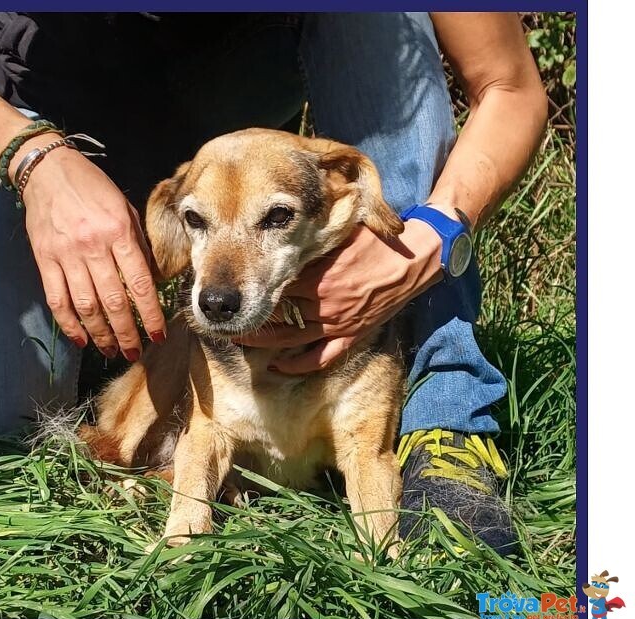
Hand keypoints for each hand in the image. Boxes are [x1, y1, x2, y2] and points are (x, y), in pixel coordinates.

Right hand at [19, 135, 165, 360]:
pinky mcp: (44, 259)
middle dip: (127, 333)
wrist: (47, 170)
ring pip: (86, 306)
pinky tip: (81, 339)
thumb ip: (138, 245)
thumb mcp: (125, 209)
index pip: (140, 284)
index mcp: (119, 232)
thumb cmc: (93, 188)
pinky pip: (57, 299)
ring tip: (112, 350)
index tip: (158, 335)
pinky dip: (69, 324)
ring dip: (101, 334)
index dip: (150, 314)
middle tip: (135, 352)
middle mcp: (93, 246)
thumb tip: (151, 282)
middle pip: (114, 301)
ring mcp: (66, 255)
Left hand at [236, 220, 444, 373]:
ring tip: (239, 340)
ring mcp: (337, 323)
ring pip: (291, 339)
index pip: (274, 287)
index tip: (233, 290)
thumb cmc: (376, 242)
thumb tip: (287, 229)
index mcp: (318, 276)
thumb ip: (313, 238)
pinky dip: (298, 366)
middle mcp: (323, 303)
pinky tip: (278, 367)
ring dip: (263, 342)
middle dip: (249, 317)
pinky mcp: (352, 335)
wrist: (415, 260)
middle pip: (276, 315)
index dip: (251, 289)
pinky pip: (321, 357)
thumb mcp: (340, 233)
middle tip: (225, 319)